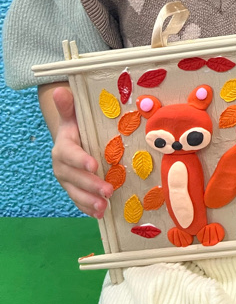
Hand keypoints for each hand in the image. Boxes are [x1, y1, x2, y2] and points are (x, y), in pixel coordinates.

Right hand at [50, 87, 112, 217]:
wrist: (70, 142)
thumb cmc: (77, 127)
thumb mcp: (73, 116)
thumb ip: (68, 106)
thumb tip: (59, 90)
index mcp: (63, 148)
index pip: (70, 154)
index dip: (81, 160)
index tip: (94, 165)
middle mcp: (62, 167)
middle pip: (75, 178)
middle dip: (91, 185)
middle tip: (108, 190)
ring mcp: (67, 181)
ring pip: (76, 193)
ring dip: (90, 201)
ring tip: (104, 207)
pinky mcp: (74, 190)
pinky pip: (79, 201)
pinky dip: (88, 208)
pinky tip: (100, 214)